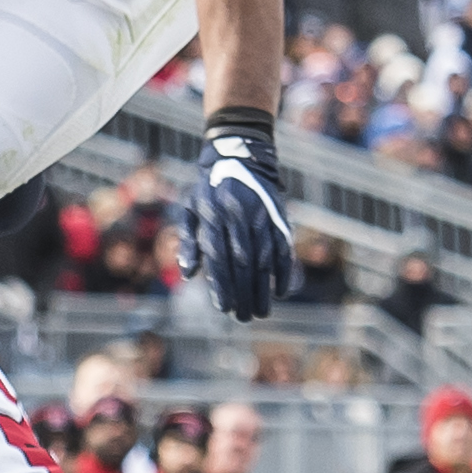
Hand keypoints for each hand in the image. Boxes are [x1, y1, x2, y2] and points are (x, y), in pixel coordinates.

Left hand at [178, 111, 295, 320]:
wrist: (239, 154)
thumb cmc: (208, 190)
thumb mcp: (190, 209)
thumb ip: (188, 241)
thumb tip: (187, 274)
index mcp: (213, 215)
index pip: (218, 256)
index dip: (221, 284)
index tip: (223, 308)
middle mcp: (238, 216)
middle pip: (242, 262)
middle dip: (243, 293)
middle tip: (243, 317)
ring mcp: (261, 216)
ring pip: (264, 258)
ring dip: (263, 288)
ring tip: (260, 312)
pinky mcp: (278, 217)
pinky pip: (284, 248)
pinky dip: (284, 271)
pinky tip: (281, 292)